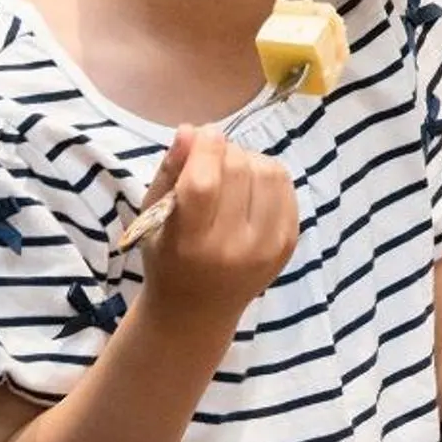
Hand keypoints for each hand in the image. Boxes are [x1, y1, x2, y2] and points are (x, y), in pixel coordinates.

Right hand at [138, 125, 296, 325]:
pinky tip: (251, 188)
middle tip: (212, 159)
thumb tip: (192, 130)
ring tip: (232, 174)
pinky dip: (268, 175)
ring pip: (268, 172)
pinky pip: (286, 187)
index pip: (204, 182)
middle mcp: (233, 248)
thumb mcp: (152, 217)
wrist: (198, 311)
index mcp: (190, 242)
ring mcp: (267, 247)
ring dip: (249, 160)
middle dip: (224, 151)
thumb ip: (170, 170)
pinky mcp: (288, 244)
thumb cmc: (167, 258)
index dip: (205, 147)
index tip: (202, 134)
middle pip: (238, 170)